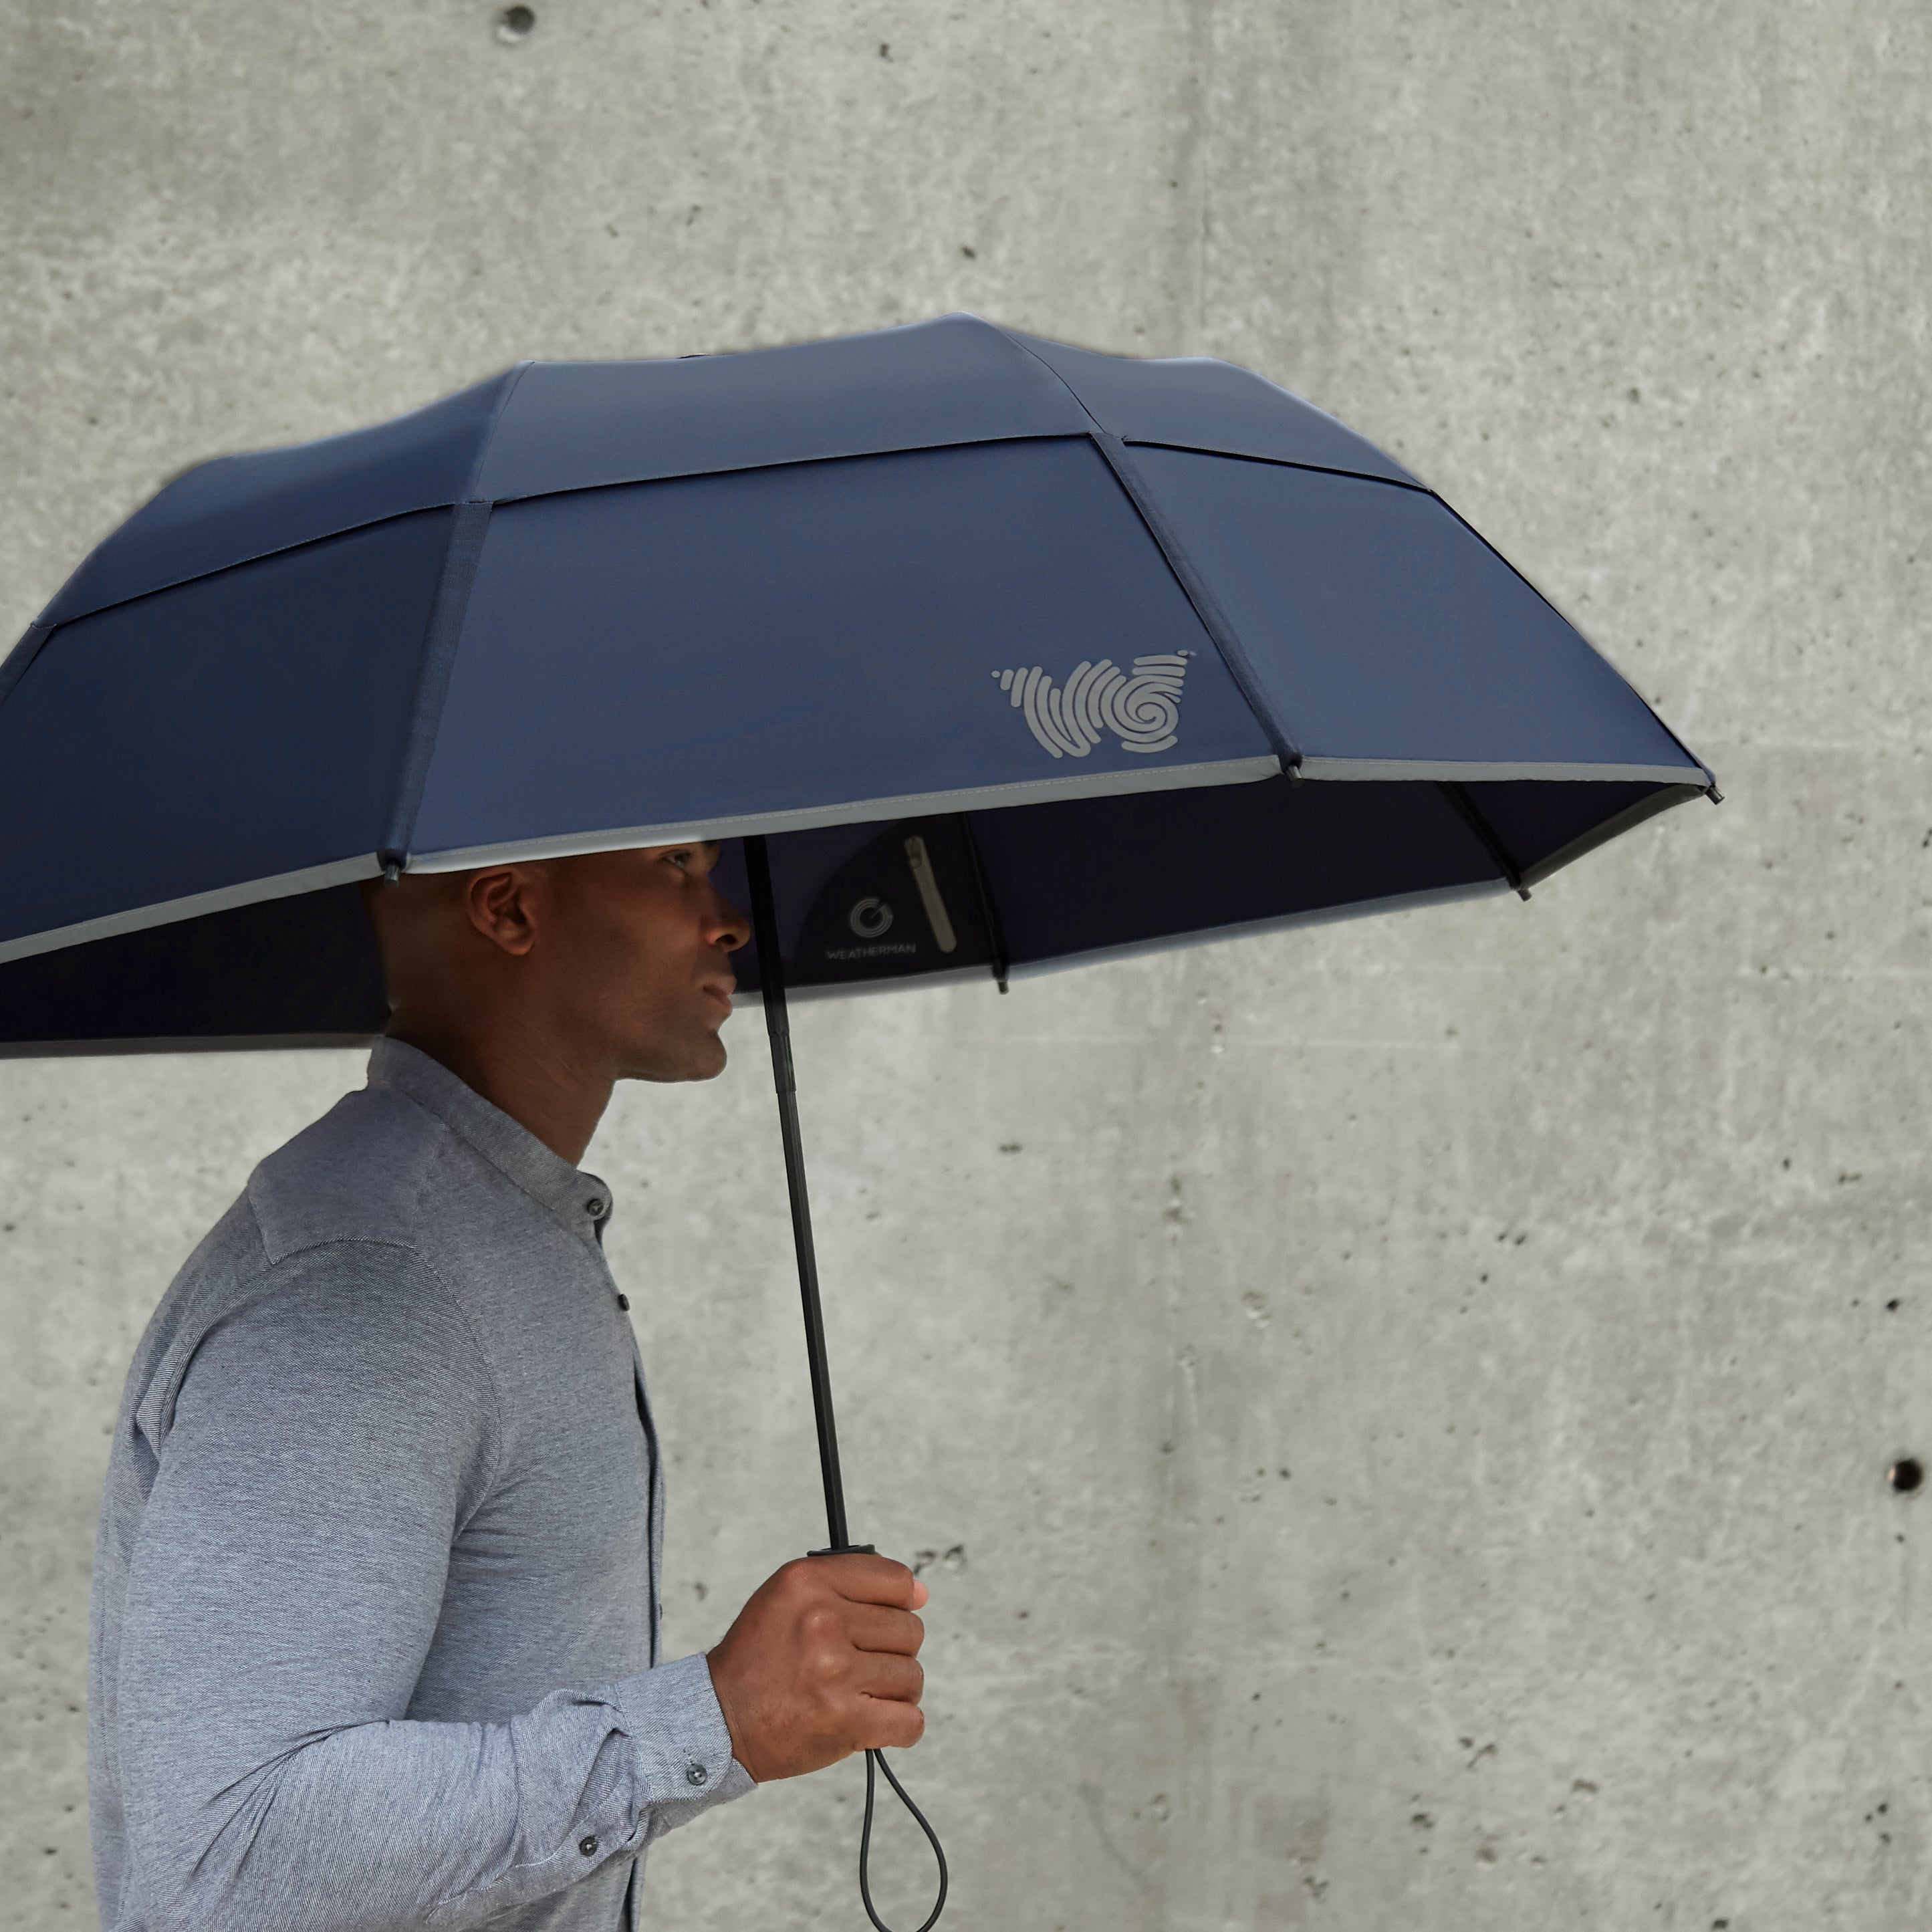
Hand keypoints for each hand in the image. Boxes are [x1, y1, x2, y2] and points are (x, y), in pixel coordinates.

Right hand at [707, 1553, 928, 1781]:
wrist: (718, 1720)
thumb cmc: (761, 1657)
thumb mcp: (790, 1596)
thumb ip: (853, 1582)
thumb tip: (921, 1593)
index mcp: (808, 1581)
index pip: (897, 1580)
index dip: (898, 1604)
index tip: (881, 1621)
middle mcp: (822, 1620)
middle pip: (910, 1630)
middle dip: (891, 1651)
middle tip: (857, 1665)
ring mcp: (833, 1672)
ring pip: (912, 1676)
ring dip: (894, 1691)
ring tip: (859, 1694)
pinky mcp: (843, 1721)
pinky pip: (910, 1722)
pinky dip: (900, 1727)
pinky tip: (873, 1723)